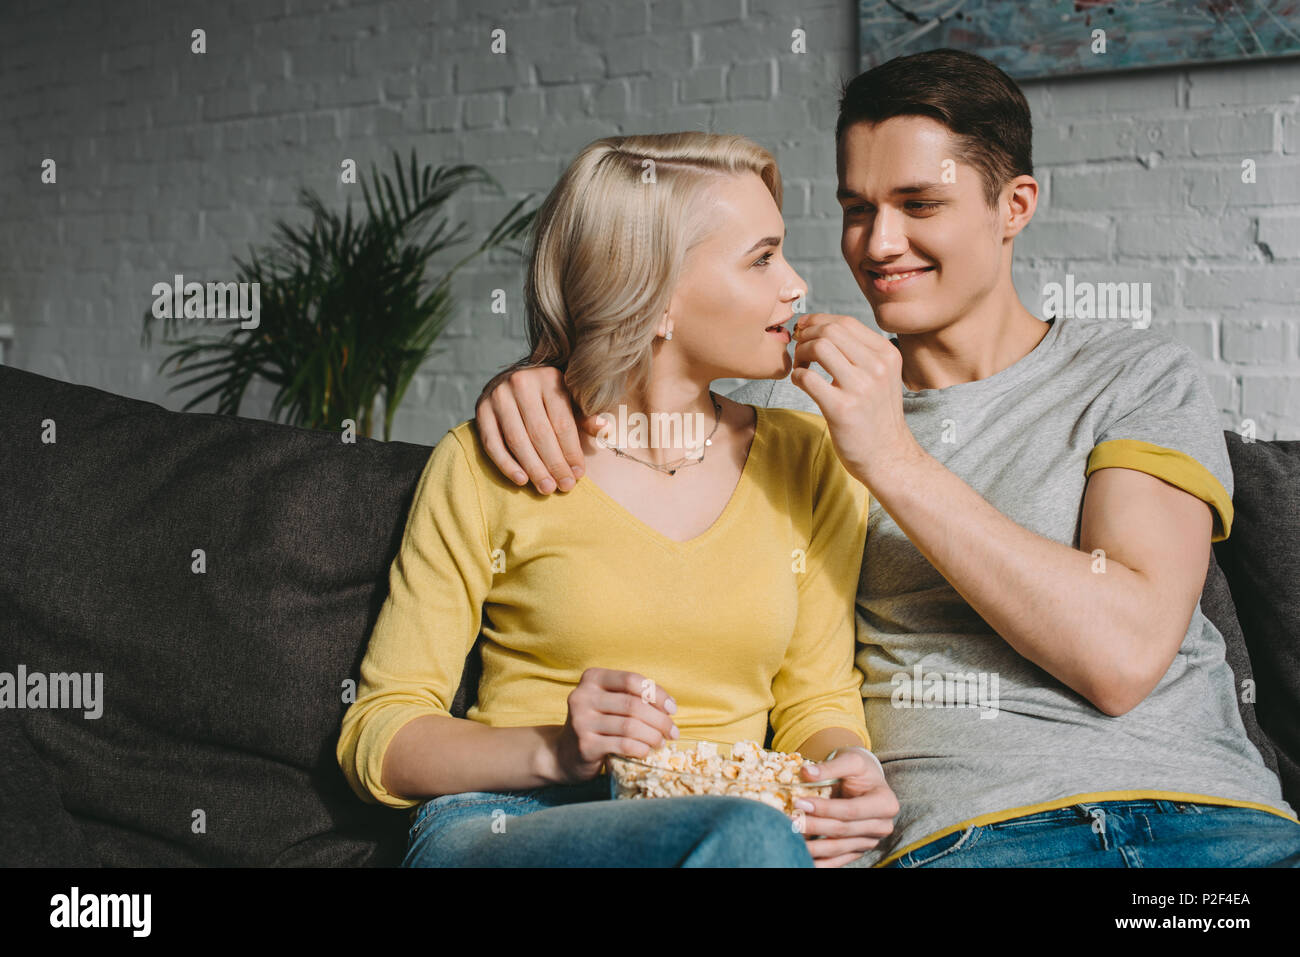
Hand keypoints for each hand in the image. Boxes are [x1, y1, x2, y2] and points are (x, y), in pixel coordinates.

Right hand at [474, 366, 602, 493]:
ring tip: (546, 488)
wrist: (512, 379)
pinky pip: (492, 443)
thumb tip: (604, 429)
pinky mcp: (480, 409)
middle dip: (554, 464)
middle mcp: (521, 383)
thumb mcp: (569, 399)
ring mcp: (498, 396)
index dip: (571, 451)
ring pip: (517, 440)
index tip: (578, 474)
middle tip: (563, 487)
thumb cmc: (547, 396)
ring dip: (533, 468)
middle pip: (540, 433)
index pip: (562, 423)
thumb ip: (584, 417)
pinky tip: (521, 480)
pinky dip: (506, 464)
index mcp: (549, 378)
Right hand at [549, 668, 680, 784]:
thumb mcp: (609, 702)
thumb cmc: (597, 723)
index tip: (672, 709)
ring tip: (661, 742)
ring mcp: (581, 721)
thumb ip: (633, 697)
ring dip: (653, 736)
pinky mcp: (585, 745)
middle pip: (633, 705)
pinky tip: (646, 751)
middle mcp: (583, 696)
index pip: (631, 680)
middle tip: (673, 732)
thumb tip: (669, 706)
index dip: (656, 694)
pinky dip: (641, 748)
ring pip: (630, 726)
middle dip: (660, 720)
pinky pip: (623, 745)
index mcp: (592, 678)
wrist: (564, 753)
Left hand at [790, 314, 921, 487]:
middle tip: (799, 350)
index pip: (846, 322)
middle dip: (806, 335)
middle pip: (830, 330)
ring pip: (820, 347)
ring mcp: (861, 388)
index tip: (805, 330)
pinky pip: (808, 378)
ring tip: (802, 366)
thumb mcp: (882, 377)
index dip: (818, 321)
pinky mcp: (842, 409)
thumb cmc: (877, 417)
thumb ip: (861, 353)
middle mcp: (878, 367)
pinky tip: (801, 383)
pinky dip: (797, 376)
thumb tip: (823, 328)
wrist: (888, 457)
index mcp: (887, 355)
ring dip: (801, 353)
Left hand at [792, 748, 898, 867]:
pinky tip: (802, 858)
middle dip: (814, 827)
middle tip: (790, 822)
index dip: (825, 809)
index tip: (800, 803)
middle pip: (843, 830)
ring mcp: (870, 841)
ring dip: (813, 847)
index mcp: (885, 803)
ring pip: (838, 848)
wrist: (866, 779)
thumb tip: (807, 772)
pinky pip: (838, 859)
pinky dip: (820, 862)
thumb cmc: (860, 768)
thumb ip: (830, 767)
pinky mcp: (858, 850)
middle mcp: (882, 826)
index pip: (850, 810)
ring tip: (790, 839)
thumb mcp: (850, 760)